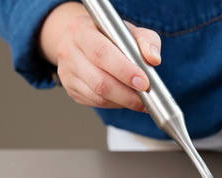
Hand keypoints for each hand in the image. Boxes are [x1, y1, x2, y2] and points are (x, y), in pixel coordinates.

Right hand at [38, 2, 160, 111]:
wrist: (79, 38)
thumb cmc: (107, 34)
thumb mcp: (128, 29)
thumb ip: (146, 40)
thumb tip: (154, 59)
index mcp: (82, 30)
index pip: (102, 53)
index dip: (124, 70)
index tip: (144, 82)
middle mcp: (69, 51)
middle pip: (99, 80)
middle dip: (127, 93)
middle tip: (146, 97)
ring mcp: (67, 72)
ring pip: (98, 95)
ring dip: (123, 101)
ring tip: (141, 101)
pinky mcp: (71, 88)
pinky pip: (96, 102)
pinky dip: (115, 103)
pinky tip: (126, 99)